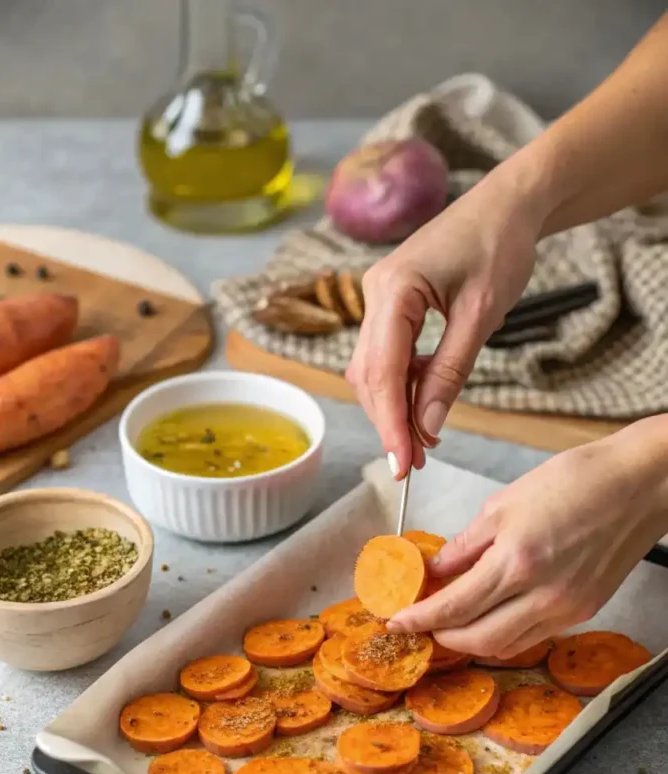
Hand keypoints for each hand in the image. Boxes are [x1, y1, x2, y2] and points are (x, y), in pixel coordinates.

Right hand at [346, 165, 544, 477]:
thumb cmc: (500, 246)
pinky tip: (422, 407)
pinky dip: (402, 385)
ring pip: (373, 369)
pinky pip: (386, 355)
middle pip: (369, 375)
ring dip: (394, 408)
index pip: (381, 371)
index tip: (403, 463)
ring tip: (422, 444)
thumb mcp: (482, 315)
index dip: (390, 423)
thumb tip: (428, 427)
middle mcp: (374, 293)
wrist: (508, 204)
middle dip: (390, 422)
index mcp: (393, 289)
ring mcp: (378, 298)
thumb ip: (450, 373)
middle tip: (415, 464)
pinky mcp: (391, 304)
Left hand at [387, 421, 667, 656]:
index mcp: (517, 561)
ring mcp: (567, 608)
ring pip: (506, 646)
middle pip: (477, 640)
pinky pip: (534, 635)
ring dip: (472, 641)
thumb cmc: (576, 481)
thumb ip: (466, 544)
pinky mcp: (584, 611)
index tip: (396, 620)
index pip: (454, 607)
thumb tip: (436, 570)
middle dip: (441, 638)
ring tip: (451, 624)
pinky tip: (491, 616)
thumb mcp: (505, 503)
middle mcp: (543, 594)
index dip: (419, 618)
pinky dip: (504, 633)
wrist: (639, 484)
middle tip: (420, 624)